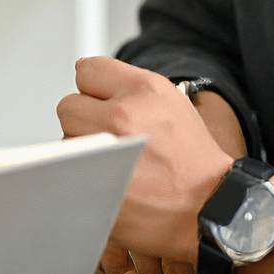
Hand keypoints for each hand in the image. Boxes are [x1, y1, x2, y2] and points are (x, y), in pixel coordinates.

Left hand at [60, 57, 233, 261]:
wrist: (208, 204)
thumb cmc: (191, 157)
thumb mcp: (170, 100)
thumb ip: (125, 80)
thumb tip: (81, 69)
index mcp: (143, 91)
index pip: (86, 71)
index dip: (96, 89)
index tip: (105, 103)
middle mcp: (122, 117)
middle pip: (68, 106)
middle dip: (85, 120)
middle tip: (112, 137)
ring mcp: (106, 154)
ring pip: (66, 141)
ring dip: (82, 150)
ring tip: (114, 160)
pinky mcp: (95, 187)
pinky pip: (68, 172)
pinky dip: (82, 176)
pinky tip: (109, 179)